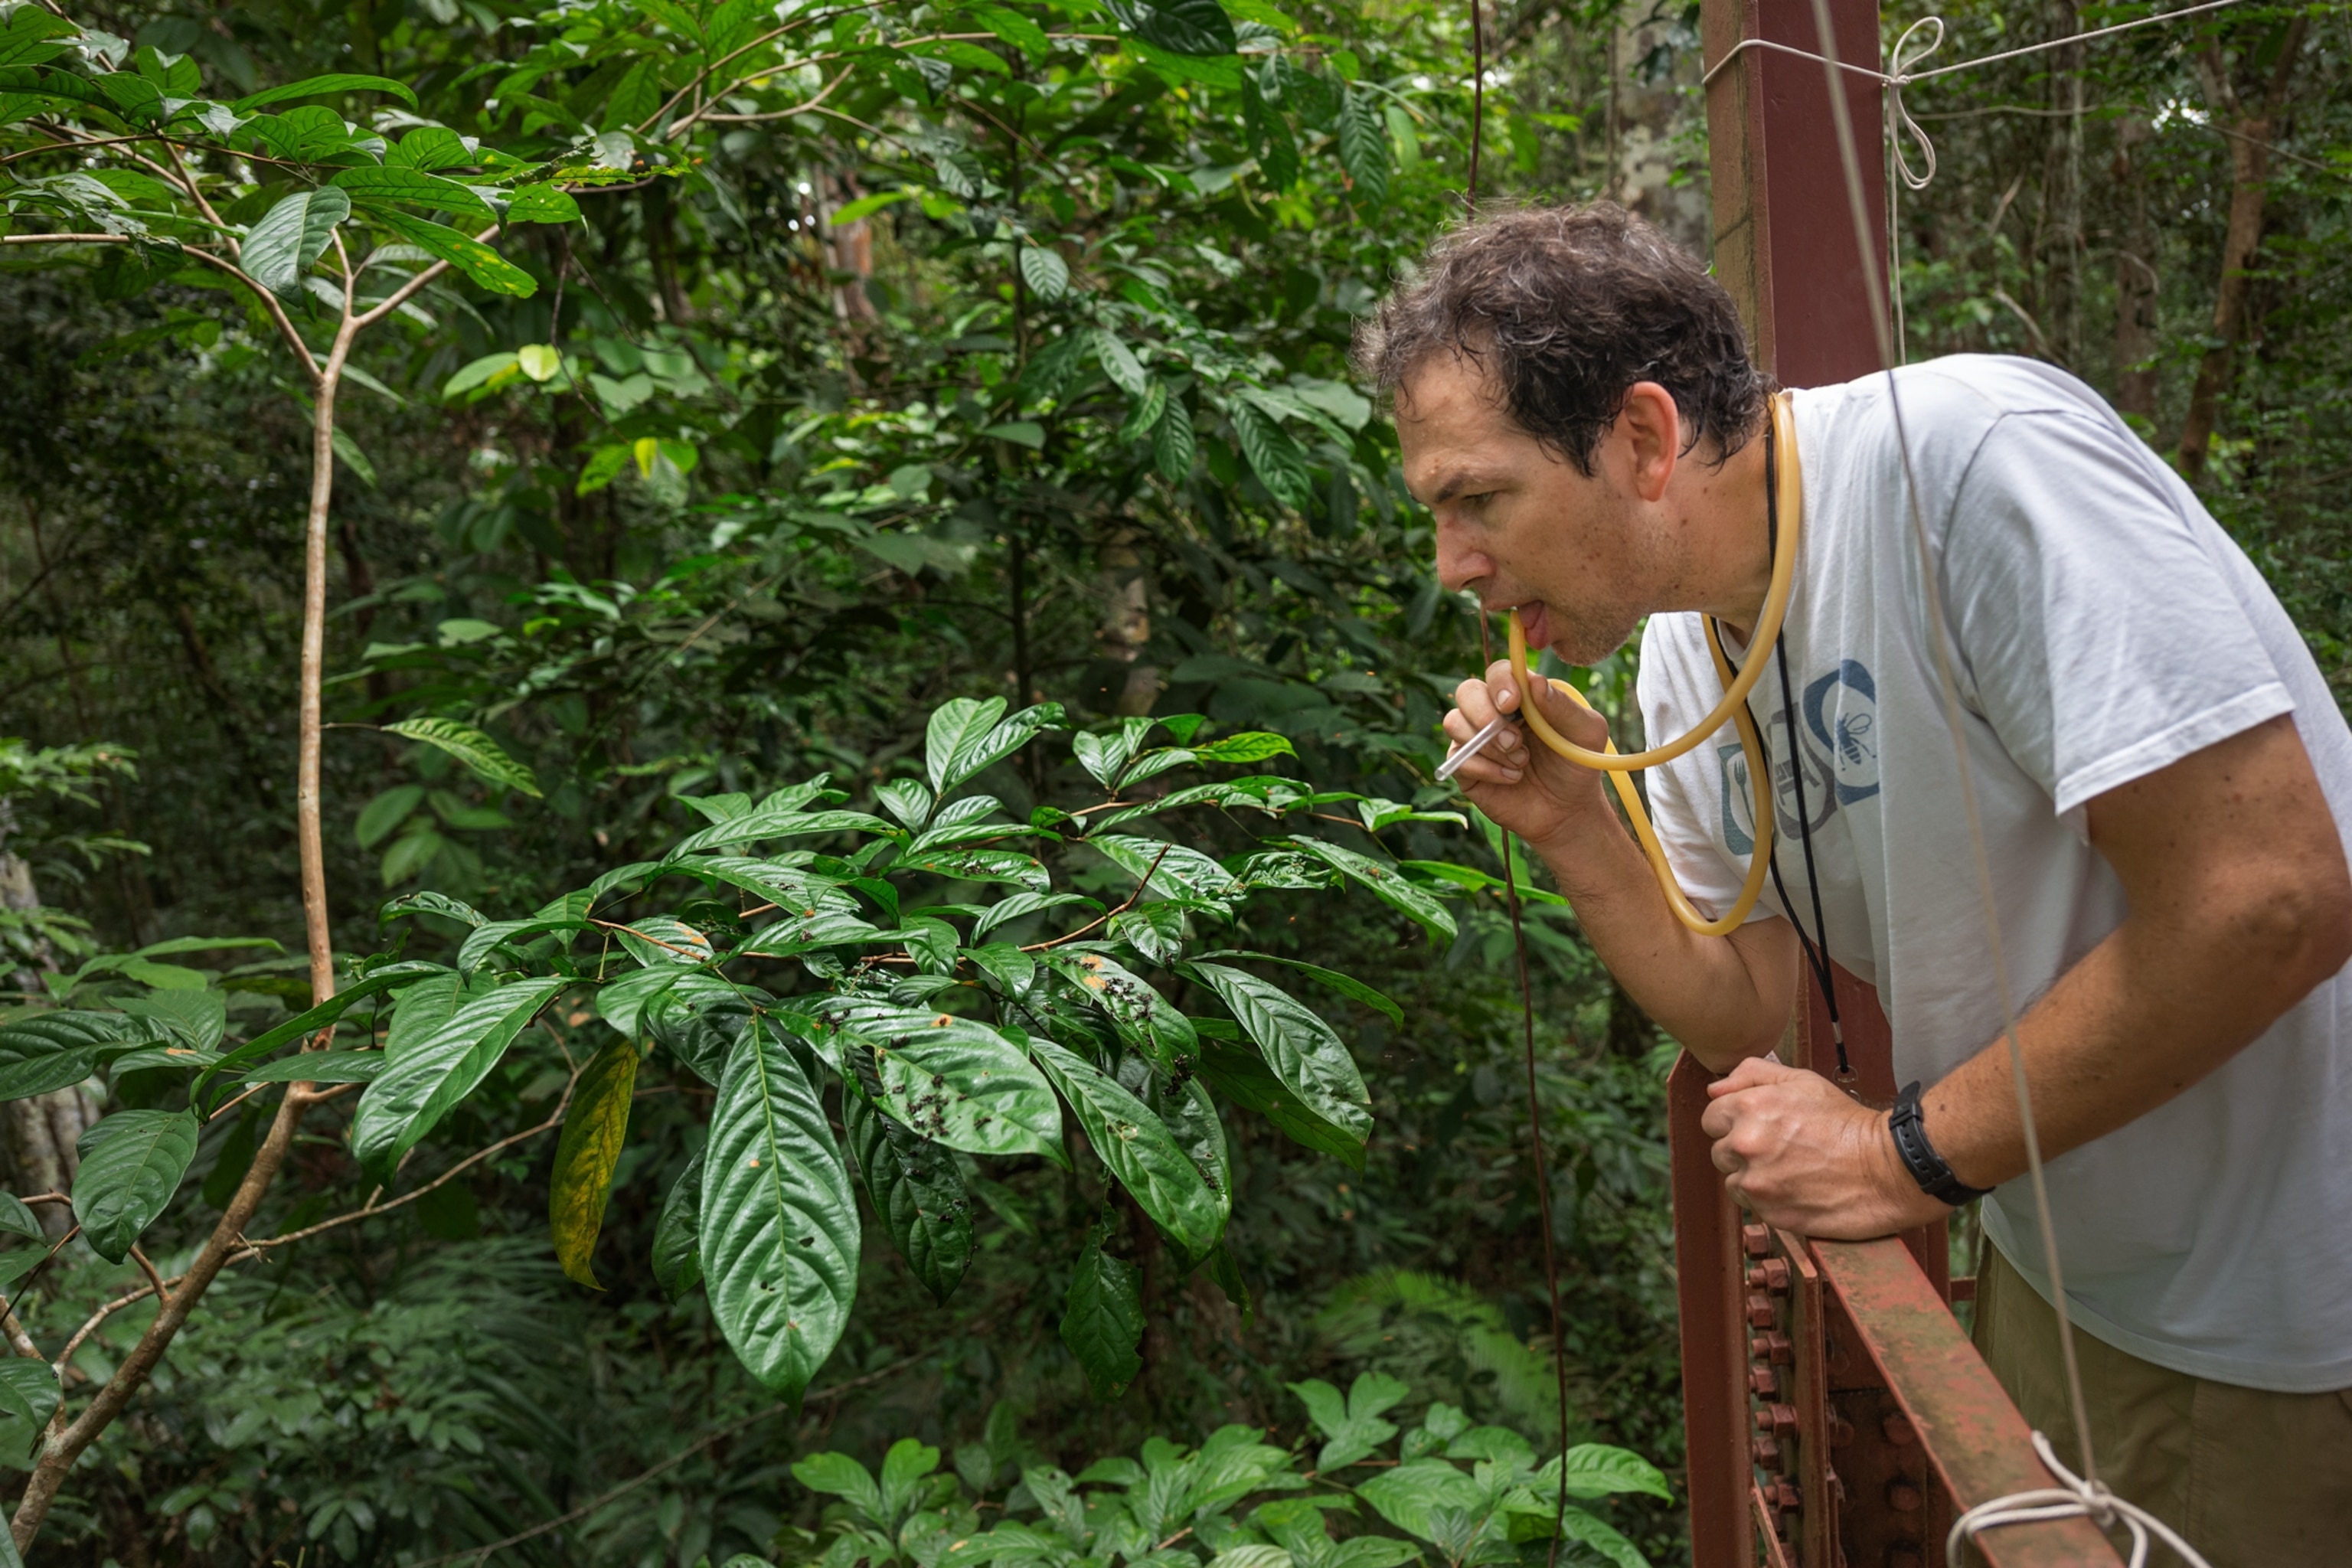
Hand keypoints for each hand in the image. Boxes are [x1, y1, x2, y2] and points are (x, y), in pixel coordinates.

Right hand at [1441, 659, 1615, 853]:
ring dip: (1489, 745)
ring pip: (1455, 722)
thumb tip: (1534, 681)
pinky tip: (1511, 778)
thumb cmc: (1577, 765)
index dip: (1500, 683)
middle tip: (1515, 741)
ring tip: (1520, 762)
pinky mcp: (1465, 766)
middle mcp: (1494, 711)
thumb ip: (1562, 706)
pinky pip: (1457, 757)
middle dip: (1486, 715)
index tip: (1513, 704)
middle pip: (1466, 691)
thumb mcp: (1586, 732)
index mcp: (1522, 695)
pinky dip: (1487, 769)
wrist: (1566, 811)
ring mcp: (1476, 738)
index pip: (1498, 672)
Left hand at [1700, 1057, 1948, 1239]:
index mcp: (1748, 1108)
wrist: (1886, 1168)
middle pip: (1720, 1151)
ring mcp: (1756, 1182)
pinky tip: (1797, 1189)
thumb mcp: (1802, 1081)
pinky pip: (1753, 1207)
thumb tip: (1714, 1087)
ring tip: (1791, 1170)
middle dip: (1743, 1150)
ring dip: (1753, 1177)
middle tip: (1781, 1148)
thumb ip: (1752, 1075)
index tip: (1760, 1127)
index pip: (1711, 1118)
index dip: (1734, 1122)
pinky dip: (1769, 1200)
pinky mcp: (1771, 1213)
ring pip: (1733, 1181)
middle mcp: (1745, 1145)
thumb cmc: (1846, 1123)